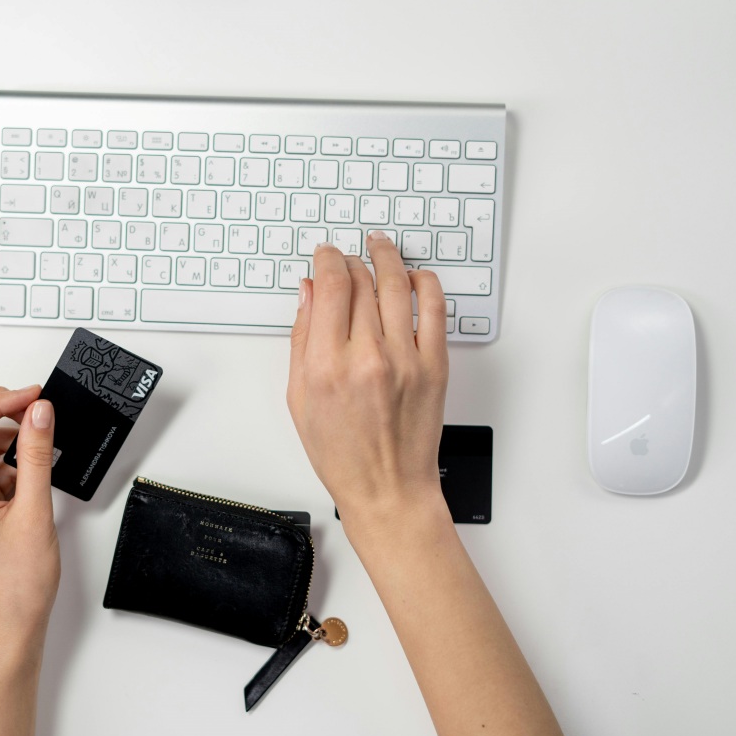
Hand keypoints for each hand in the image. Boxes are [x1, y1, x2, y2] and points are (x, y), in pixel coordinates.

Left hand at [0, 385, 58, 653]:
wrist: (10, 628)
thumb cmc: (14, 587)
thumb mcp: (33, 512)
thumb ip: (36, 455)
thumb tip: (40, 412)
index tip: (32, 396)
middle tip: (34, 404)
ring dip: (5, 433)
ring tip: (41, 437)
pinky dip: (9, 456)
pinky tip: (33, 464)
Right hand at [286, 233, 449, 538]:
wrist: (388, 489)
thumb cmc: (342, 454)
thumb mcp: (300, 398)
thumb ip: (302, 340)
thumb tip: (308, 293)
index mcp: (327, 365)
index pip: (330, 287)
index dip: (327, 260)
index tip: (325, 255)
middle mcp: (367, 357)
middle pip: (362, 281)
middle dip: (351, 260)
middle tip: (347, 257)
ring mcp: (406, 359)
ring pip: (398, 285)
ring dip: (387, 257)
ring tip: (380, 246)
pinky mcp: (435, 366)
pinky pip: (435, 308)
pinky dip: (425, 283)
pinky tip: (414, 277)